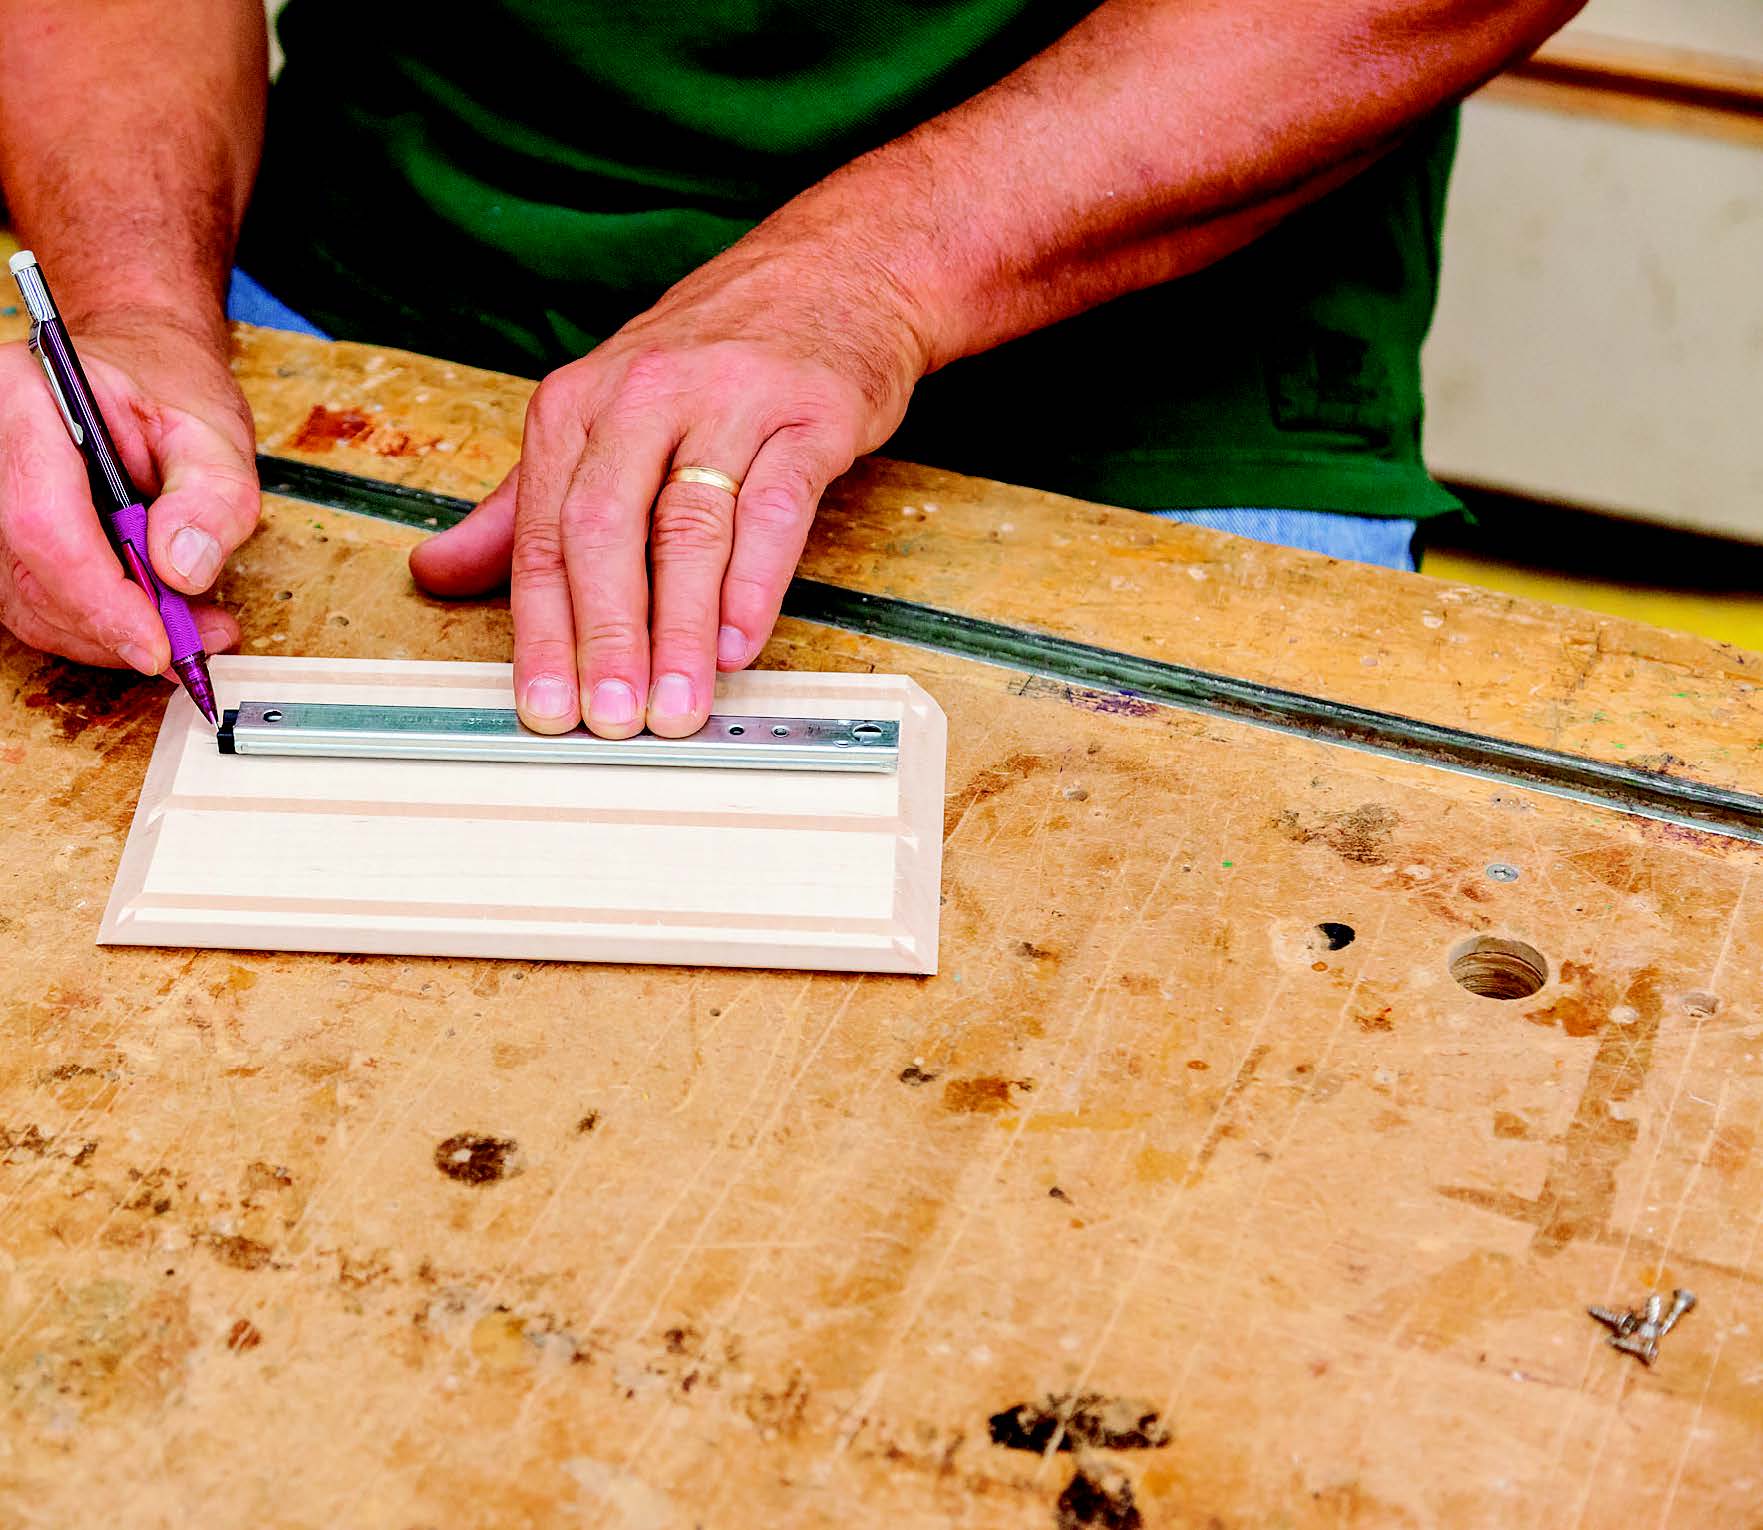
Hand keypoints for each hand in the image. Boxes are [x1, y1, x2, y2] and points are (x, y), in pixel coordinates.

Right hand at [0, 311, 255, 671]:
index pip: (42, 520)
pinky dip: (95, 625)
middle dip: (112, 623)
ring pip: (26, 600)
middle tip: (191, 642)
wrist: (144, 368)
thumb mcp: (214, 434)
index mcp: (24, 403)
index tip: (157, 642)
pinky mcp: (6, 536)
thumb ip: (210, 498)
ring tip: (189, 629)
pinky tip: (153, 619)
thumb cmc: (170, 388)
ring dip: (108, 633)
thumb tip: (183, 569)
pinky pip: (34, 601)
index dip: (98, 595)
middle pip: (28, 570)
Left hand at [409, 238, 930, 736]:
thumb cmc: (712, 357)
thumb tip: (435, 573)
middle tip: (606, 719)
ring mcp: (729, 401)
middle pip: (604, 530)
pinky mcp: (810, 413)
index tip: (542, 707)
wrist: (833, 273)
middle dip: (602, 635)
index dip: (539, 630)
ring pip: (689, 526)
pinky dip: (756, 580)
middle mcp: (643, 396)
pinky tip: (742, 641)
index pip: (541, 533)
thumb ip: (521, 504)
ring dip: (680, 629)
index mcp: (577, 404)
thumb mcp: (602, 415)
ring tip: (675, 704)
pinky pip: (777, 505)